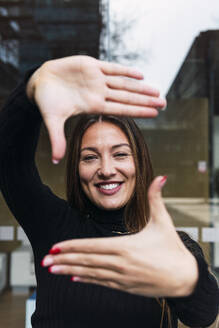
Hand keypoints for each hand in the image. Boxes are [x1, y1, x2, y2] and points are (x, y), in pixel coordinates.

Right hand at [26, 55, 165, 161]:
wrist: (40, 82)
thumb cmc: (47, 102)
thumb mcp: (52, 120)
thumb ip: (57, 139)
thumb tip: (56, 161)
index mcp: (93, 106)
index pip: (121, 109)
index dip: (138, 111)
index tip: (155, 114)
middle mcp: (99, 93)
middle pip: (127, 97)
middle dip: (145, 100)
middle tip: (164, 103)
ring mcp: (97, 79)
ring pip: (123, 83)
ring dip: (140, 86)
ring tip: (157, 90)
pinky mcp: (91, 65)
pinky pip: (112, 68)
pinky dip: (125, 70)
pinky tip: (140, 74)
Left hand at [42, 176, 197, 297]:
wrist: (184, 278)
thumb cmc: (172, 248)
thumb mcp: (163, 221)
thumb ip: (156, 198)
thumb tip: (160, 177)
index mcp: (125, 246)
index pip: (91, 246)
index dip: (72, 246)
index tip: (55, 246)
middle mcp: (119, 263)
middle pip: (86, 261)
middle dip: (64, 260)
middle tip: (44, 260)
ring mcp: (121, 277)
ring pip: (90, 273)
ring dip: (70, 270)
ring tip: (52, 270)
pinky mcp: (125, 286)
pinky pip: (100, 282)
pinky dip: (86, 279)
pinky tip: (74, 278)